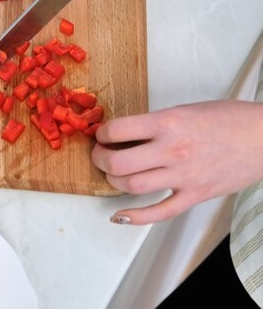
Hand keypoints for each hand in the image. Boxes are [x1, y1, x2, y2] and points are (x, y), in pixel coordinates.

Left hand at [91, 100, 262, 224]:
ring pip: (133, 186)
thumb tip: (125, 135)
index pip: (118, 130)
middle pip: (119, 162)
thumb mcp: (184, 111)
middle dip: (101, 159)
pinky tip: (120, 215)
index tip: (102, 135)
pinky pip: (160, 212)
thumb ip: (155, 124)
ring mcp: (184, 176)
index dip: (102, 134)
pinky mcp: (195, 195)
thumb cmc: (228, 119)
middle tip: (100, 155)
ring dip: (114, 181)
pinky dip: (136, 217)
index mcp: (168, 123)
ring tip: (114, 174)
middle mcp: (173, 149)